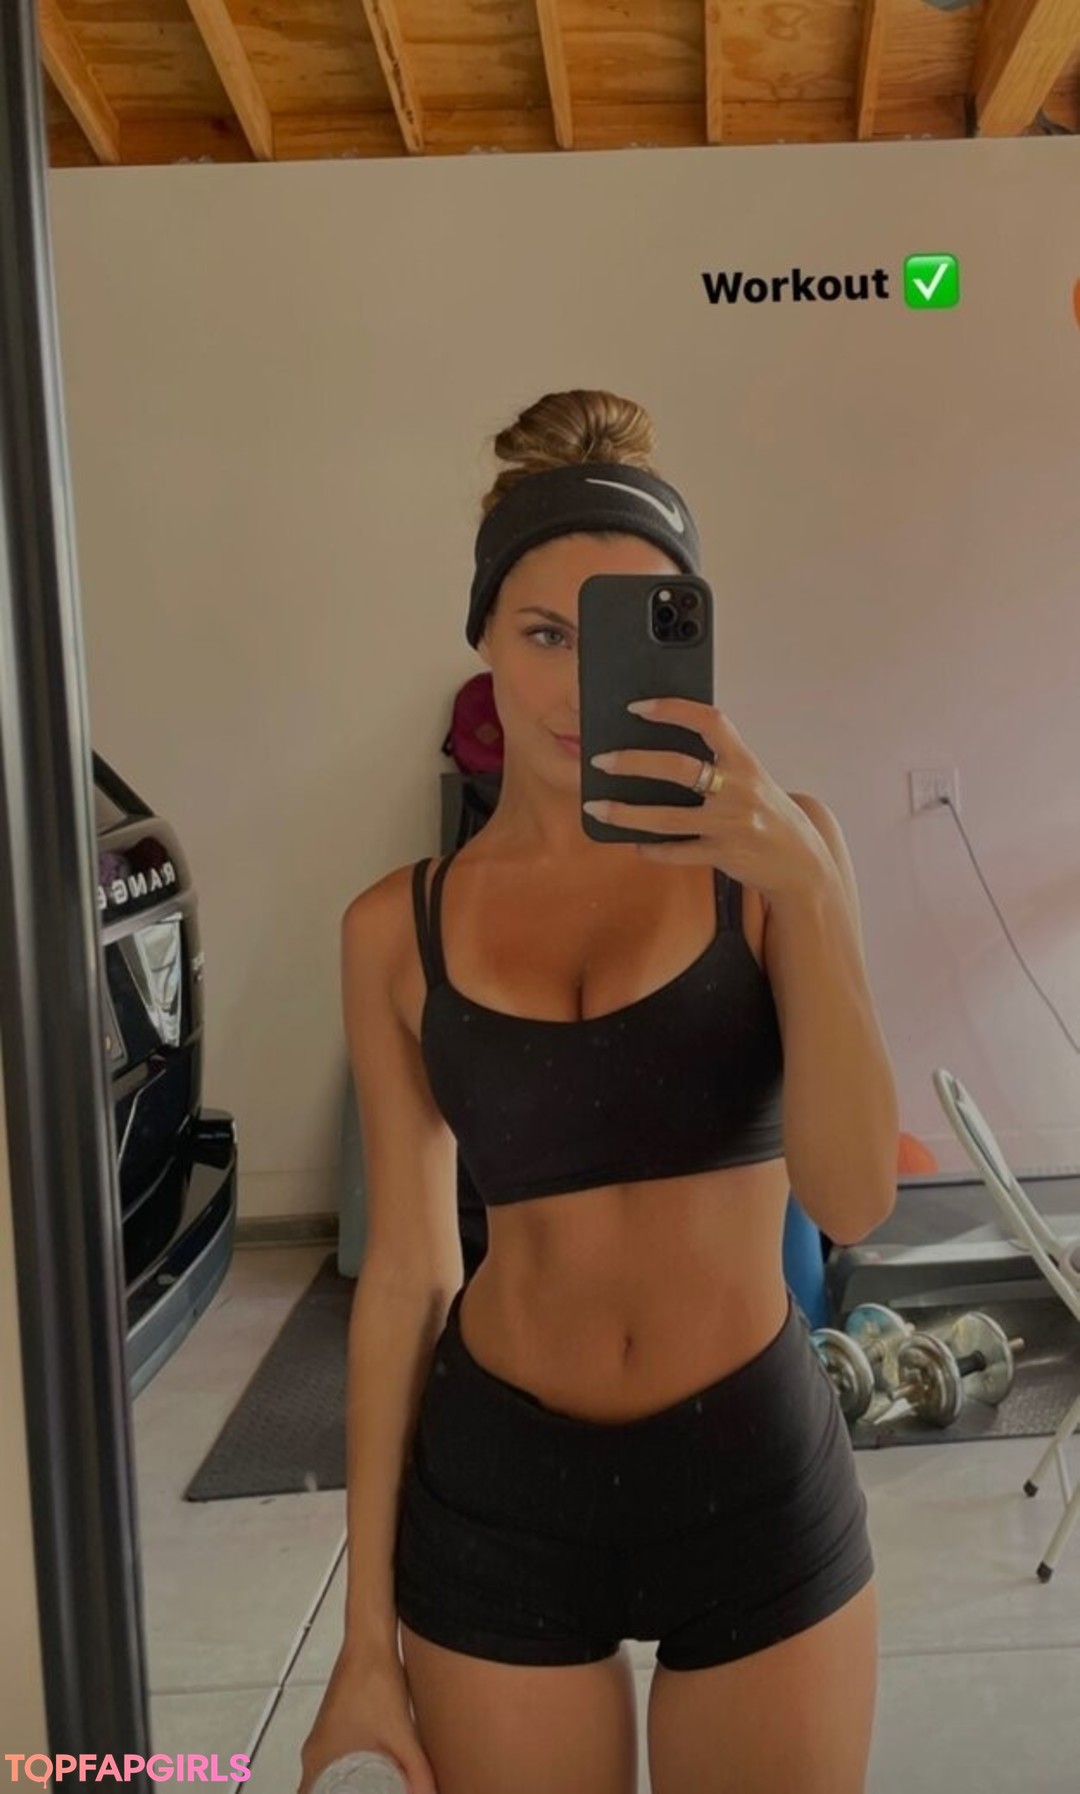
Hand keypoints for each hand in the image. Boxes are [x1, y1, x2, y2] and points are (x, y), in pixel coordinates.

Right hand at [297, 1645, 437, 1793]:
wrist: (370, 1643)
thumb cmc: (375, 1685)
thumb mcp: (401, 1737)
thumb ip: (417, 1771)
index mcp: (320, 1758)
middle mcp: (316, 1749)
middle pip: (315, 1788)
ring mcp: (323, 1734)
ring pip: (324, 1772)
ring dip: (340, 1786)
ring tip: (367, 1790)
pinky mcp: (334, 1722)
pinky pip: (333, 1756)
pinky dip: (344, 1770)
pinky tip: (366, 1770)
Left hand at [583, 697, 828, 901]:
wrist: (803, 863)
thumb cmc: (769, 815)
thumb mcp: (752, 781)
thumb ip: (719, 765)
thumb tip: (660, 754)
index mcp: (745, 762)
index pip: (710, 722)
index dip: (674, 710)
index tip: (638, 707)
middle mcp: (739, 790)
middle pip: (679, 768)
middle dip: (634, 762)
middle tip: (601, 760)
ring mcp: (731, 825)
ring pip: (668, 818)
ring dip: (626, 814)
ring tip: (596, 807)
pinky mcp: (724, 856)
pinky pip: (678, 852)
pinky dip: (653, 849)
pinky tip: (636, 844)